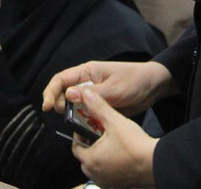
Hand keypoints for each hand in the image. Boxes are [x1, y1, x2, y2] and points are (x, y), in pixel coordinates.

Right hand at [42, 60, 174, 117]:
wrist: (153, 87)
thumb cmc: (134, 81)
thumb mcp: (114, 89)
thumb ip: (92, 94)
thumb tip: (68, 95)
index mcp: (87, 72)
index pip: (61, 80)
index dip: (50, 92)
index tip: (47, 107)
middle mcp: (86, 83)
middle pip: (63, 94)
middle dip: (60, 106)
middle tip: (66, 118)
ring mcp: (93, 95)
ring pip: (74, 107)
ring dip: (73, 116)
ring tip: (79, 125)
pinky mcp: (100, 106)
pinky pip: (86, 114)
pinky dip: (84, 122)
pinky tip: (89, 128)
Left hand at [70, 89, 156, 187]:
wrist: (155, 163)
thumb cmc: (134, 146)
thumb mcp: (114, 121)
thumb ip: (98, 107)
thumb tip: (86, 95)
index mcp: (90, 160)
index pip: (76, 146)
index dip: (79, 133)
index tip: (86, 125)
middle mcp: (95, 174)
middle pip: (86, 156)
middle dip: (90, 143)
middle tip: (99, 132)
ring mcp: (107, 181)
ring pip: (97, 165)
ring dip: (100, 154)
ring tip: (110, 141)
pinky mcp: (118, 184)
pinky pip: (108, 173)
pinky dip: (110, 163)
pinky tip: (120, 153)